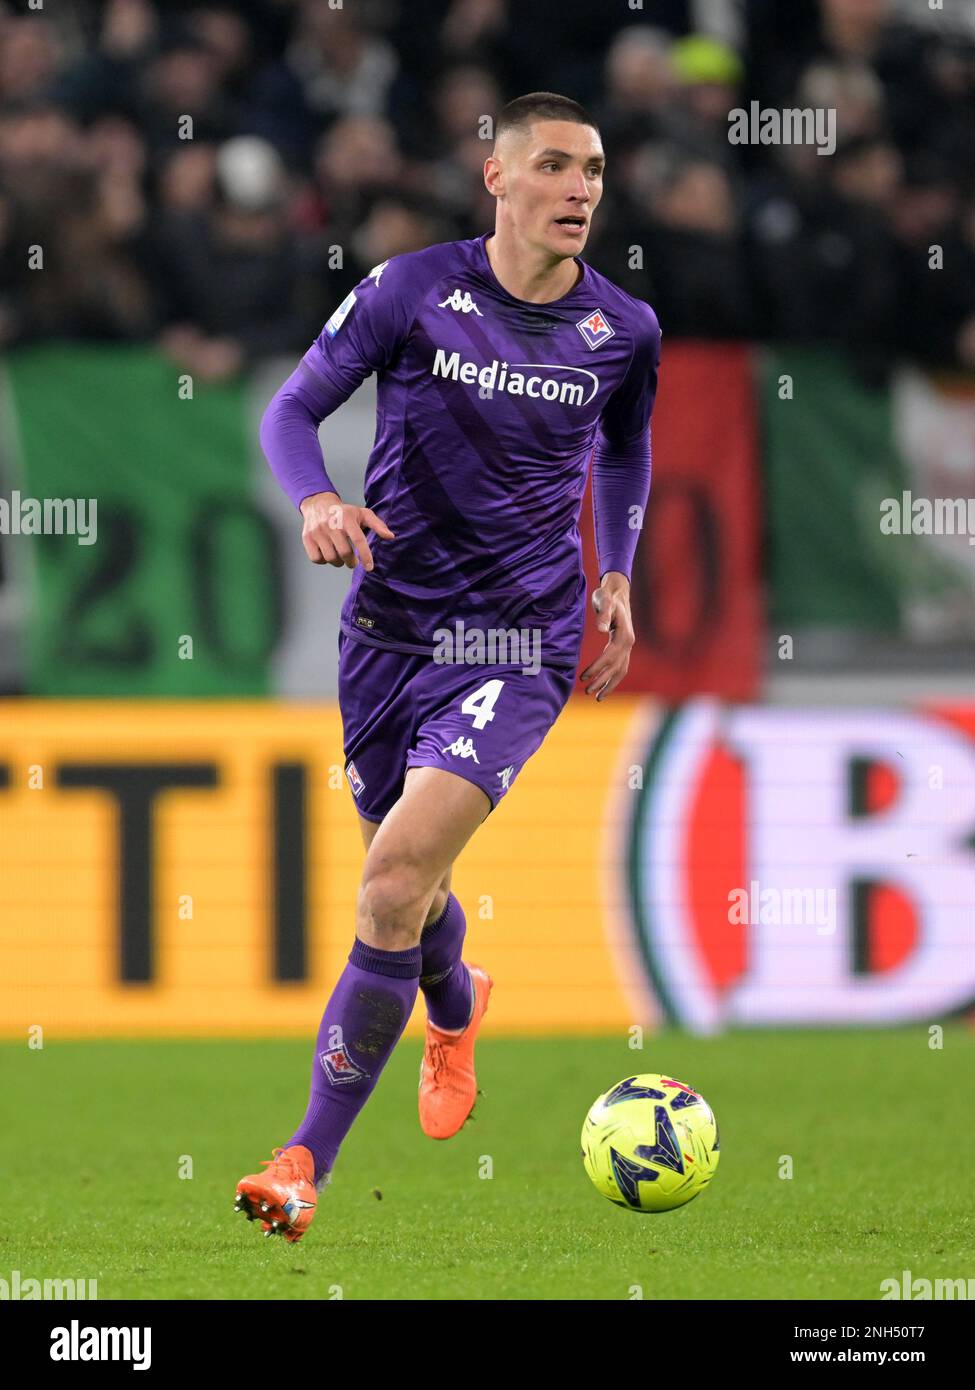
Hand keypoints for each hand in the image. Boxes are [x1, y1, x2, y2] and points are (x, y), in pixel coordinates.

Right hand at [299, 492, 394, 569]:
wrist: (317, 504)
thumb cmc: (344, 512)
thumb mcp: (362, 513)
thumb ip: (377, 525)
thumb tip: (390, 537)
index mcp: (346, 519)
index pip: (358, 540)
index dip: (365, 555)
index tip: (370, 567)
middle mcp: (331, 525)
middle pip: (344, 553)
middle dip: (351, 562)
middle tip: (353, 561)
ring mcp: (317, 532)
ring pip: (330, 558)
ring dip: (338, 562)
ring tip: (341, 558)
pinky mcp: (307, 538)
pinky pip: (316, 559)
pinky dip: (323, 561)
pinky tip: (328, 554)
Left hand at [579, 572, 633, 700]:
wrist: (617, 591)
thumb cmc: (607, 596)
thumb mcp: (603, 601)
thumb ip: (602, 614)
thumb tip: (599, 629)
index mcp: (624, 634)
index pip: (610, 656)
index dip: (597, 668)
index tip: (584, 676)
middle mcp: (629, 642)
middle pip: (616, 667)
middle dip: (602, 681)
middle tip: (587, 692)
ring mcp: (628, 645)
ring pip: (621, 670)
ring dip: (609, 684)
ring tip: (596, 696)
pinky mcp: (624, 646)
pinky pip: (620, 666)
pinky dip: (613, 678)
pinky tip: (603, 686)